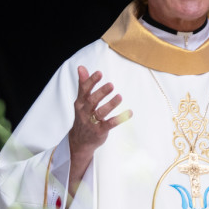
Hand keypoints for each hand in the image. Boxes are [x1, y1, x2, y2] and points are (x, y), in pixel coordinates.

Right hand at [67, 66, 130, 193]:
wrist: (80, 141)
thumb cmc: (83, 116)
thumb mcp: (81, 101)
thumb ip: (83, 84)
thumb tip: (81, 67)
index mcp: (80, 103)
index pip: (84, 91)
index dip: (91, 82)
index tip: (99, 73)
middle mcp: (84, 112)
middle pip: (91, 101)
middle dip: (101, 93)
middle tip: (111, 85)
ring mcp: (92, 123)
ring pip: (101, 113)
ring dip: (110, 105)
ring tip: (120, 96)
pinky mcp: (100, 131)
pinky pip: (110, 124)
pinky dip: (120, 118)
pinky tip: (129, 113)